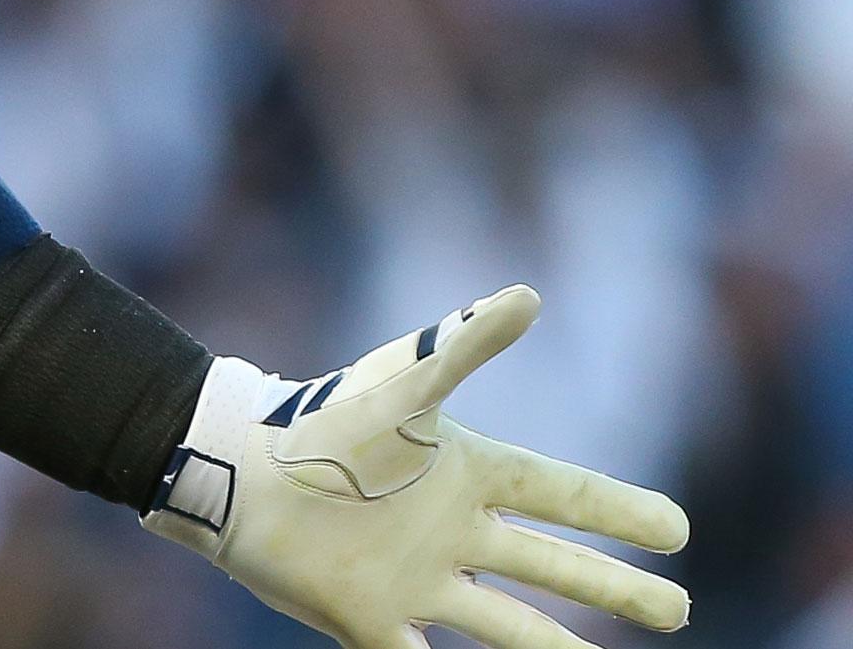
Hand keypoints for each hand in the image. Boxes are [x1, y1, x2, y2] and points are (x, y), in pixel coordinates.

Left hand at [148, 287, 688, 647]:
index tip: (677, 529)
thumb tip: (528, 295)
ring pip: (509, 625)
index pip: (562, 494)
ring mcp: (416, 578)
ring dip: (560, 648)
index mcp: (466, 473)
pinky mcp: (372, 617)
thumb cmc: (319, 417)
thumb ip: (463, 343)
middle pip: (554, 567)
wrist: (232, 464)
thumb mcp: (401, 382)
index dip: (618, 512)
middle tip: (676, 610)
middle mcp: (452, 531)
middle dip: (615, 588)